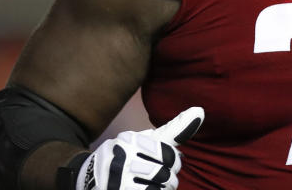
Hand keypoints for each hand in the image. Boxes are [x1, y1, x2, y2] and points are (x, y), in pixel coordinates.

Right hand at [76, 107, 204, 189]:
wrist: (90, 176)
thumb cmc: (129, 154)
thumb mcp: (148, 139)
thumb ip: (175, 129)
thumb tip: (200, 111)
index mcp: (132, 140)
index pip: (169, 155)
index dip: (172, 162)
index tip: (166, 163)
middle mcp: (123, 157)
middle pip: (166, 175)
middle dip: (167, 179)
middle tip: (155, 177)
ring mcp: (119, 179)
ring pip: (160, 189)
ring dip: (159, 189)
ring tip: (148, 185)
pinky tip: (144, 188)